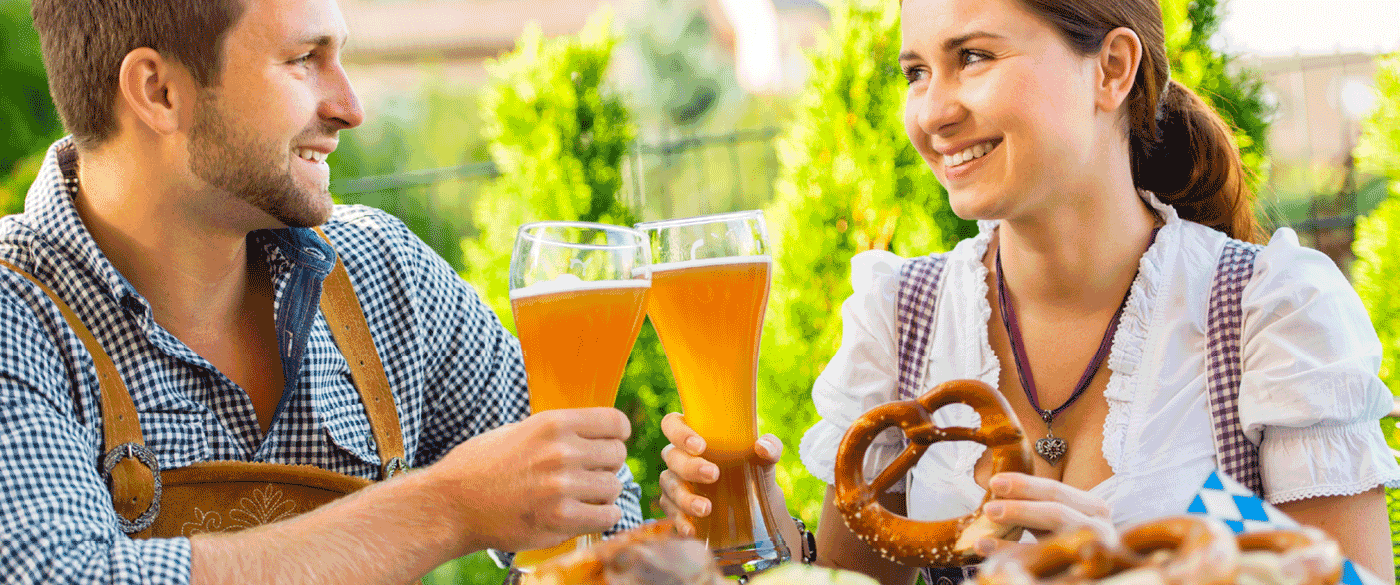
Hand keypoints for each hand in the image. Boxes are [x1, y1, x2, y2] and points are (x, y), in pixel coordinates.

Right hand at [433, 407, 630, 551]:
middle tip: (586, 476)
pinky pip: (608, 516)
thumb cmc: (483, 466)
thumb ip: (560, 431)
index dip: (616, 435)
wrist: (451, 504)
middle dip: (606, 466)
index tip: (607, 445)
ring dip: (601, 495)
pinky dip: (600, 517)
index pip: (616, 423)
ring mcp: (562, 486)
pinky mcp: (560, 518)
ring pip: (614, 487)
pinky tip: (582, 515)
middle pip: (618, 456)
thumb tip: (598, 434)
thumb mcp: (521, 431)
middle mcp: (561, 451)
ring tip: (579, 497)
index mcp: (553, 424)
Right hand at [657, 412, 785, 535]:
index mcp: (694, 436)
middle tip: (713, 474)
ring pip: (668, 485)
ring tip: (706, 509)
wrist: (756, 507)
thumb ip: (770, 448)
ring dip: (685, 498)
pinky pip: (671, 513)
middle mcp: (679, 457)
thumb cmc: (754, 471)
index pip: (672, 424)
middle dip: (690, 466)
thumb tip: (762, 446)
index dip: (680, 433)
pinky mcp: (675, 508)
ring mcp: (674, 482)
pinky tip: (693, 529)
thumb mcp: (765, 460)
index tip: (701, 446)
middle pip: (671, 456)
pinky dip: (680, 521)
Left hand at [974, 472, 1115, 557]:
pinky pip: (1046, 564)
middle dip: (1020, 509)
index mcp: (1093, 506)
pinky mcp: (1087, 572)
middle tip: (988, 508)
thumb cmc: (1068, 540)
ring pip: (1055, 540)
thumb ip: (1036, 507)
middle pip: (1056, 512)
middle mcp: (1099, 526)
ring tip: (983, 534)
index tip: (994, 482)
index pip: (1054, 491)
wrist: (1091, 569)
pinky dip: (1016, 556)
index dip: (1024, 485)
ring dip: (1018, 535)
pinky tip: (991, 553)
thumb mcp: (1057, 521)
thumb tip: (996, 495)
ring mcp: (1096, 551)